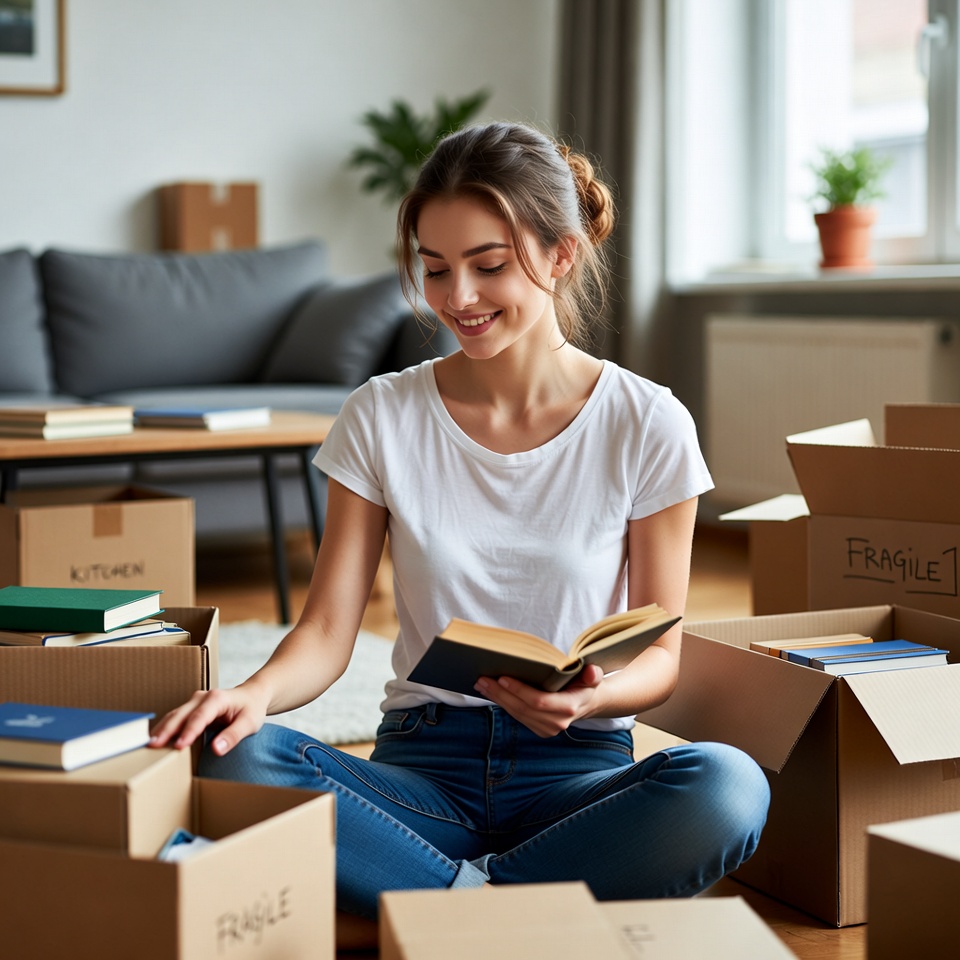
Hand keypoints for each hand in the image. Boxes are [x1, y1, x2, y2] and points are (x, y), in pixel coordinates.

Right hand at [148, 683, 268, 754]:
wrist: (252, 695)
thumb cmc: (252, 709)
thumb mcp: (250, 723)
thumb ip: (233, 735)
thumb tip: (216, 749)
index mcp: (217, 699)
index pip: (199, 717)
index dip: (188, 732)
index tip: (178, 746)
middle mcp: (202, 697)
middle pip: (180, 714)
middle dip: (166, 730)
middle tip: (152, 747)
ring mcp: (194, 702)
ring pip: (174, 716)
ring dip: (161, 730)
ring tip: (148, 746)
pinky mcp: (190, 708)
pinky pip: (175, 718)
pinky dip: (165, 728)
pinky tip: (155, 740)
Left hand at [473, 664, 603, 737]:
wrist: (587, 702)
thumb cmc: (586, 683)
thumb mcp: (592, 677)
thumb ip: (592, 674)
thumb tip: (592, 672)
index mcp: (569, 708)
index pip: (538, 701)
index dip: (519, 690)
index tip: (502, 677)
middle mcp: (557, 723)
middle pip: (522, 708)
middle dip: (501, 693)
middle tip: (482, 679)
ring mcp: (547, 730)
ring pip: (517, 714)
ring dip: (497, 699)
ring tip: (481, 684)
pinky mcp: (539, 730)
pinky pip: (518, 716)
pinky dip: (503, 704)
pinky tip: (491, 692)